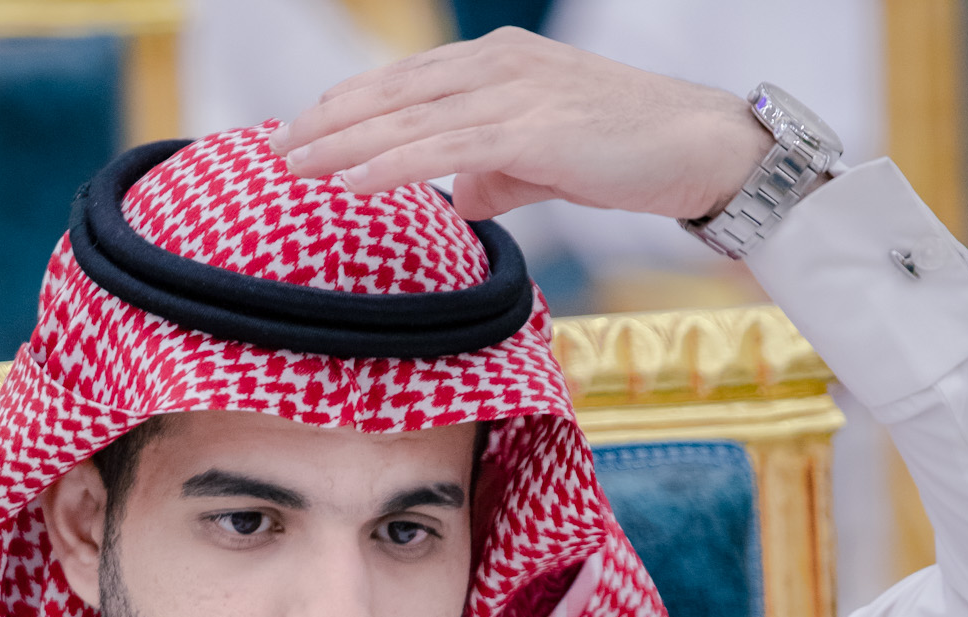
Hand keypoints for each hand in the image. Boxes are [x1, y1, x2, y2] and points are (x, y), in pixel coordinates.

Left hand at [271, 27, 768, 224]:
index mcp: (498, 64)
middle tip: (273, 150)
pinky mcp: (528, 129)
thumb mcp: (544, 162)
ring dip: (342, 144)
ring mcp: (512, 92)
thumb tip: (459, 201)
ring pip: (406, 117)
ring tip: (293, 167)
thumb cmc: (625, 153)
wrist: (694, 147)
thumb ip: (496, 175)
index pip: (404, 83)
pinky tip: (351, 182)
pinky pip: (441, 150)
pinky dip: (389, 165)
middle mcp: (497, 65)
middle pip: (391, 92)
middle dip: (326, 121)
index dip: (347, 106)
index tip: (299, 133)